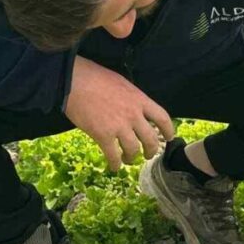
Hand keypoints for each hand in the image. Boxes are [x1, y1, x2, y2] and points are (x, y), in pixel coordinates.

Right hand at [64, 55, 175, 170]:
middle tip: (147, 155)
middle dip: (151, 150)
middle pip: (150, 139)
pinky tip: (113, 166)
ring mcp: (119, 126)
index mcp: (140, 100)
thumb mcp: (122, 84)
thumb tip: (133, 108)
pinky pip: (113, 155)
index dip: (168, 130)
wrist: (74, 81)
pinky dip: (115, 164)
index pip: (162, 118)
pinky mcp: (103, 135)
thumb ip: (131, 99)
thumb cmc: (95, 77)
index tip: (169, 137)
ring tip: (127, 159)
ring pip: (134, 150)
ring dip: (132, 158)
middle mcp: (134, 115)